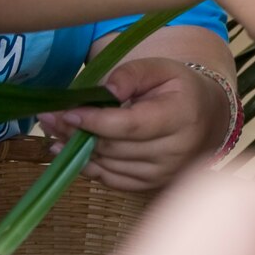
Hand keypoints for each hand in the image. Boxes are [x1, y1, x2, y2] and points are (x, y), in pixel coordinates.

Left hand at [40, 56, 231, 191]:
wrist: (207, 118)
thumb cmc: (179, 89)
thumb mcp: (160, 69)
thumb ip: (130, 74)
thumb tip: (103, 91)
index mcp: (181, 116)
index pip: (131, 125)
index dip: (95, 121)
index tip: (66, 113)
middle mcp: (175, 151)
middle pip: (114, 147)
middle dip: (76, 133)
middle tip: (47, 117)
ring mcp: (163, 173)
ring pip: (108, 165)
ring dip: (75, 150)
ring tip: (54, 131)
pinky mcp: (150, 186)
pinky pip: (110, 179)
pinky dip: (86, 166)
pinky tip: (68, 151)